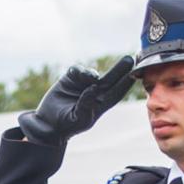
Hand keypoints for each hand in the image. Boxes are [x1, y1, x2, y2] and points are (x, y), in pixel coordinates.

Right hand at [16, 58, 136, 145]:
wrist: (48, 123)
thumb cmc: (66, 126)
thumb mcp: (78, 119)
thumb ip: (86, 105)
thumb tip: (94, 88)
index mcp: (101, 104)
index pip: (117, 91)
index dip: (126, 83)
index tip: (135, 74)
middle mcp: (95, 92)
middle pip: (111, 78)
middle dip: (121, 68)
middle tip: (131, 58)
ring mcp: (83, 84)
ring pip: (93, 73)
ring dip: (93, 73)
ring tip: (91, 78)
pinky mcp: (71, 78)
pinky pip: (78, 70)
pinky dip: (80, 71)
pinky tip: (79, 75)